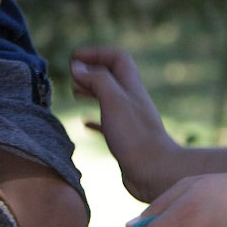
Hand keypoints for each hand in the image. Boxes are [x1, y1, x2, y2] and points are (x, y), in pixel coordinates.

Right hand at [70, 47, 181, 201]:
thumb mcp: (114, 101)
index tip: (74, 58)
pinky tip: (84, 123)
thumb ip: (97, 80)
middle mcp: (131, 101)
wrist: (154, 173)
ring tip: (74, 92)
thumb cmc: (135, 137)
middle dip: (91, 71)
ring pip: (108, 98)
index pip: (117, 58)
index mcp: (131, 88)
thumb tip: (77, 67)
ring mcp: (128, 121)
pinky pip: (107, 123)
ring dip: (91, 92)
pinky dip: (94, 119)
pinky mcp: (124, 139)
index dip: (96, 53)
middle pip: (112, 76)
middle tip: (71, 75)